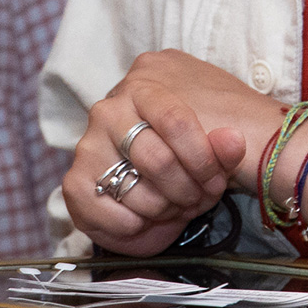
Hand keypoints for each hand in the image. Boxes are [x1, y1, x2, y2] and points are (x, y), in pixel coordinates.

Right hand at [64, 50, 266, 254]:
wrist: (167, 172)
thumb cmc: (194, 147)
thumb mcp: (219, 138)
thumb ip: (228, 143)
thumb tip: (233, 142)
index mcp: (146, 82)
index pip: (175, 120)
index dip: (201, 159)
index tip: (216, 179)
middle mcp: (109, 107)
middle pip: (156, 159)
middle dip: (186, 190)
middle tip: (199, 199)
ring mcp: (88, 143)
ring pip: (134, 188)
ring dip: (164, 210)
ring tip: (177, 207)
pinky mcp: (74, 180)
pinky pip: (103, 211)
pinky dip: (134, 225)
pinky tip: (147, 219)